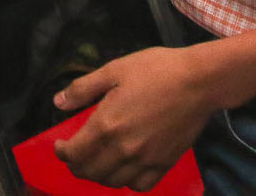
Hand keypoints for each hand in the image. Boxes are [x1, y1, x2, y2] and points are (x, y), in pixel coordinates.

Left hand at [52, 46, 214, 190]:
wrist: (198, 82)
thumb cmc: (154, 70)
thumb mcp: (113, 71)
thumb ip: (82, 89)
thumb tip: (58, 102)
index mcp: (106, 125)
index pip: (75, 153)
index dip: (61, 152)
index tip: (59, 145)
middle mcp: (124, 149)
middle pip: (90, 172)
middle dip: (76, 165)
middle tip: (74, 154)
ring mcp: (146, 160)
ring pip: (113, 182)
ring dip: (98, 175)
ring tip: (96, 161)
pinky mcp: (164, 163)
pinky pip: (140, 186)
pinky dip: (127, 182)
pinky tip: (124, 169)